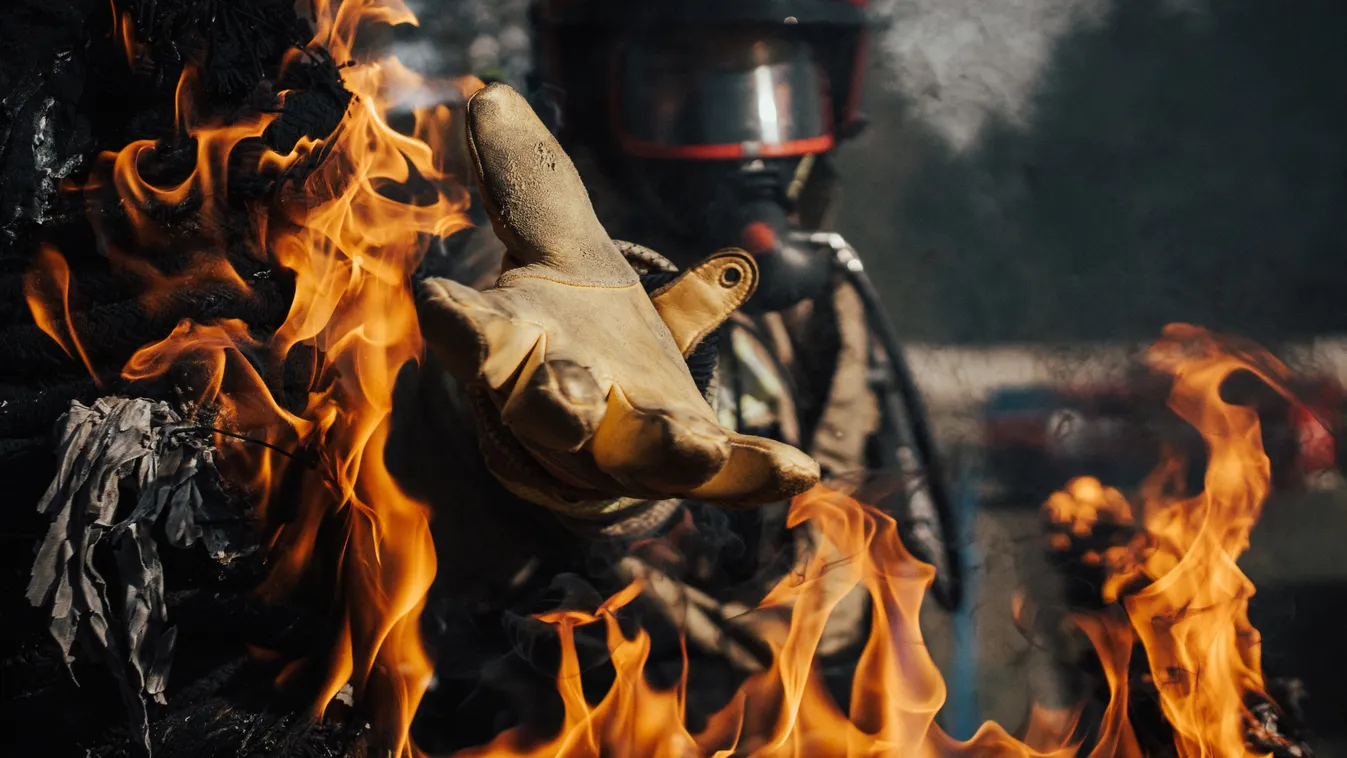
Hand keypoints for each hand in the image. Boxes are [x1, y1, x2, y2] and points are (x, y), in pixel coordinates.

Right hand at [416, 84, 818, 516]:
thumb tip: (492, 95)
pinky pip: (721, 481)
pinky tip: (799, 470)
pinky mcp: (683, 467)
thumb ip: (532, 184)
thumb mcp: (560, 248)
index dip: (456, 322)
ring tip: (699, 447)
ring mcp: (618, 447)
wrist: (606, 408)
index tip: (437, 303)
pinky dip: (755, 476)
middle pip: (545, 409)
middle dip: (556, 404)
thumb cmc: (572, 325)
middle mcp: (557, 404)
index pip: (472, 333)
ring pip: (629, 456)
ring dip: (661, 449)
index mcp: (516, 345)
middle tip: (568, 403)